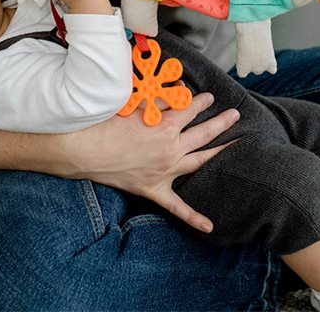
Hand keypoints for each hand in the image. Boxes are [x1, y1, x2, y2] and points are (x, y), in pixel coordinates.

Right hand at [61, 93, 239, 231]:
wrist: (83, 150)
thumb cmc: (106, 123)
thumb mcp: (135, 105)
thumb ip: (160, 100)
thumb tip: (178, 93)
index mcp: (166, 126)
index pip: (191, 110)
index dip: (201, 101)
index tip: (208, 96)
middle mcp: (170, 150)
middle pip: (203, 134)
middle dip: (221, 122)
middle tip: (235, 115)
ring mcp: (164, 172)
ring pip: (198, 162)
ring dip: (217, 152)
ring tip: (235, 144)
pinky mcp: (153, 189)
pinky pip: (176, 206)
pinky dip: (193, 217)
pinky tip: (209, 226)